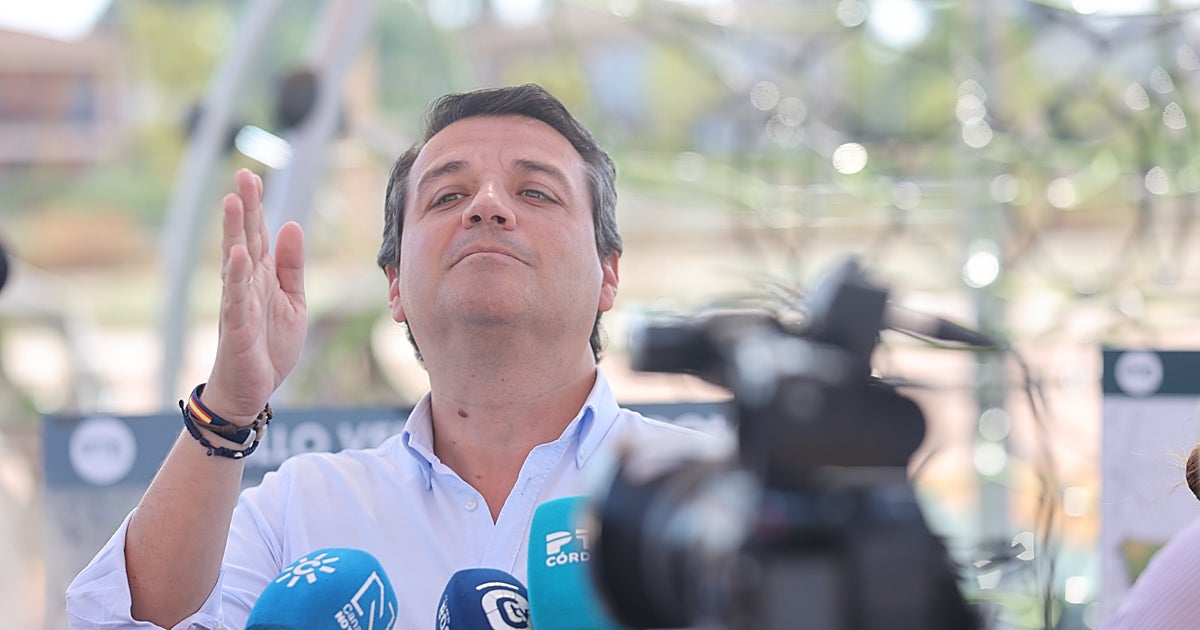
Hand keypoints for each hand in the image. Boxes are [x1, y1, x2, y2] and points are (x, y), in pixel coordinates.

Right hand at [202, 168, 306, 423]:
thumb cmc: (269, 345)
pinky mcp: (237, 327)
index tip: (253, 176)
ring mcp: (239, 303)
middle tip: (244, 174)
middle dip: (245, 208)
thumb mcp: (292, 300)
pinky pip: (236, 298)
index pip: (258, 235)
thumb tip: (292, 225)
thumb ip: (291, 266)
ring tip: (233, 202)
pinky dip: (237, 276)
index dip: (256, 206)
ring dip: (234, 232)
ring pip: (235, 261)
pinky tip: (237, 255)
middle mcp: (246, 284)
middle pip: (245, 239)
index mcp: (261, 277)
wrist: (252, 390)